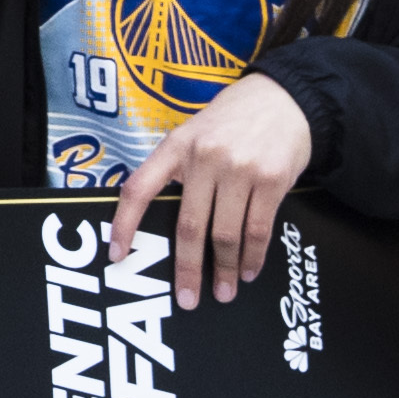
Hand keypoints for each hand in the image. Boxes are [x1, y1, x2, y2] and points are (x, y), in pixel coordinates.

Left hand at [112, 73, 313, 307]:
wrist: (281, 99)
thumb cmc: (230, 121)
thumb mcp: (192, 134)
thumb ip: (177, 170)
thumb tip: (165, 219)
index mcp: (174, 147)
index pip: (138, 189)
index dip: (124, 224)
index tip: (117, 255)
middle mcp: (203, 159)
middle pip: (188, 225)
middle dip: (187, 268)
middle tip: (186, 298)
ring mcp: (238, 170)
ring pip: (226, 233)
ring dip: (225, 269)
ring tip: (225, 292)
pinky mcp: (271, 182)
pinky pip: (258, 229)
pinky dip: (253, 256)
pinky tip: (249, 271)